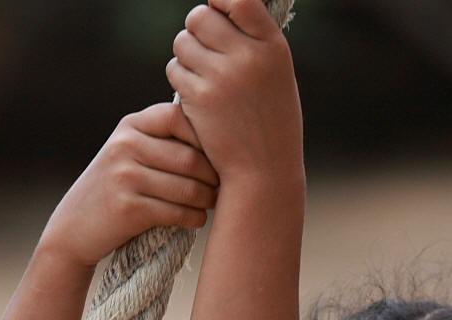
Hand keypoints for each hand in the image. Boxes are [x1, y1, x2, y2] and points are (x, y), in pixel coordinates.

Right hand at [37, 103, 219, 268]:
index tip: (215, 156)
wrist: (73, 228)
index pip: (178, 117)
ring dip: (207, 200)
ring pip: (187, 188)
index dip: (204, 137)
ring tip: (211, 203)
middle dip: (213, 176)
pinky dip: (194, 218)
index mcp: (129, 126)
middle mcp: (125, 146)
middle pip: (189, 158)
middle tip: (221, 187)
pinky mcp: (128, 208)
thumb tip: (219, 135)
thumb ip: (160, 140)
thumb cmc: (113, 190)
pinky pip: (176, 212)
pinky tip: (197, 219)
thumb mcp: (128, 153)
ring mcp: (124, 177)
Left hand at [166, 0, 302, 185]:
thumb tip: (217, 6)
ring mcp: (221, 77)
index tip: (218, 10)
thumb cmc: (271, 120)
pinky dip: (181, 77)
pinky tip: (197, 95)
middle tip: (204, 47)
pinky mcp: (198, 96)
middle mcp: (248, 57)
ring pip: (183, 42)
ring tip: (203, 75)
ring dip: (186, 53)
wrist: (264, 169)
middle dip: (196, 29)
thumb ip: (252, 41)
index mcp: (273, 47)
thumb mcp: (276, 75)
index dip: (221, 0)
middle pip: (200, 16)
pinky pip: (175, 68)